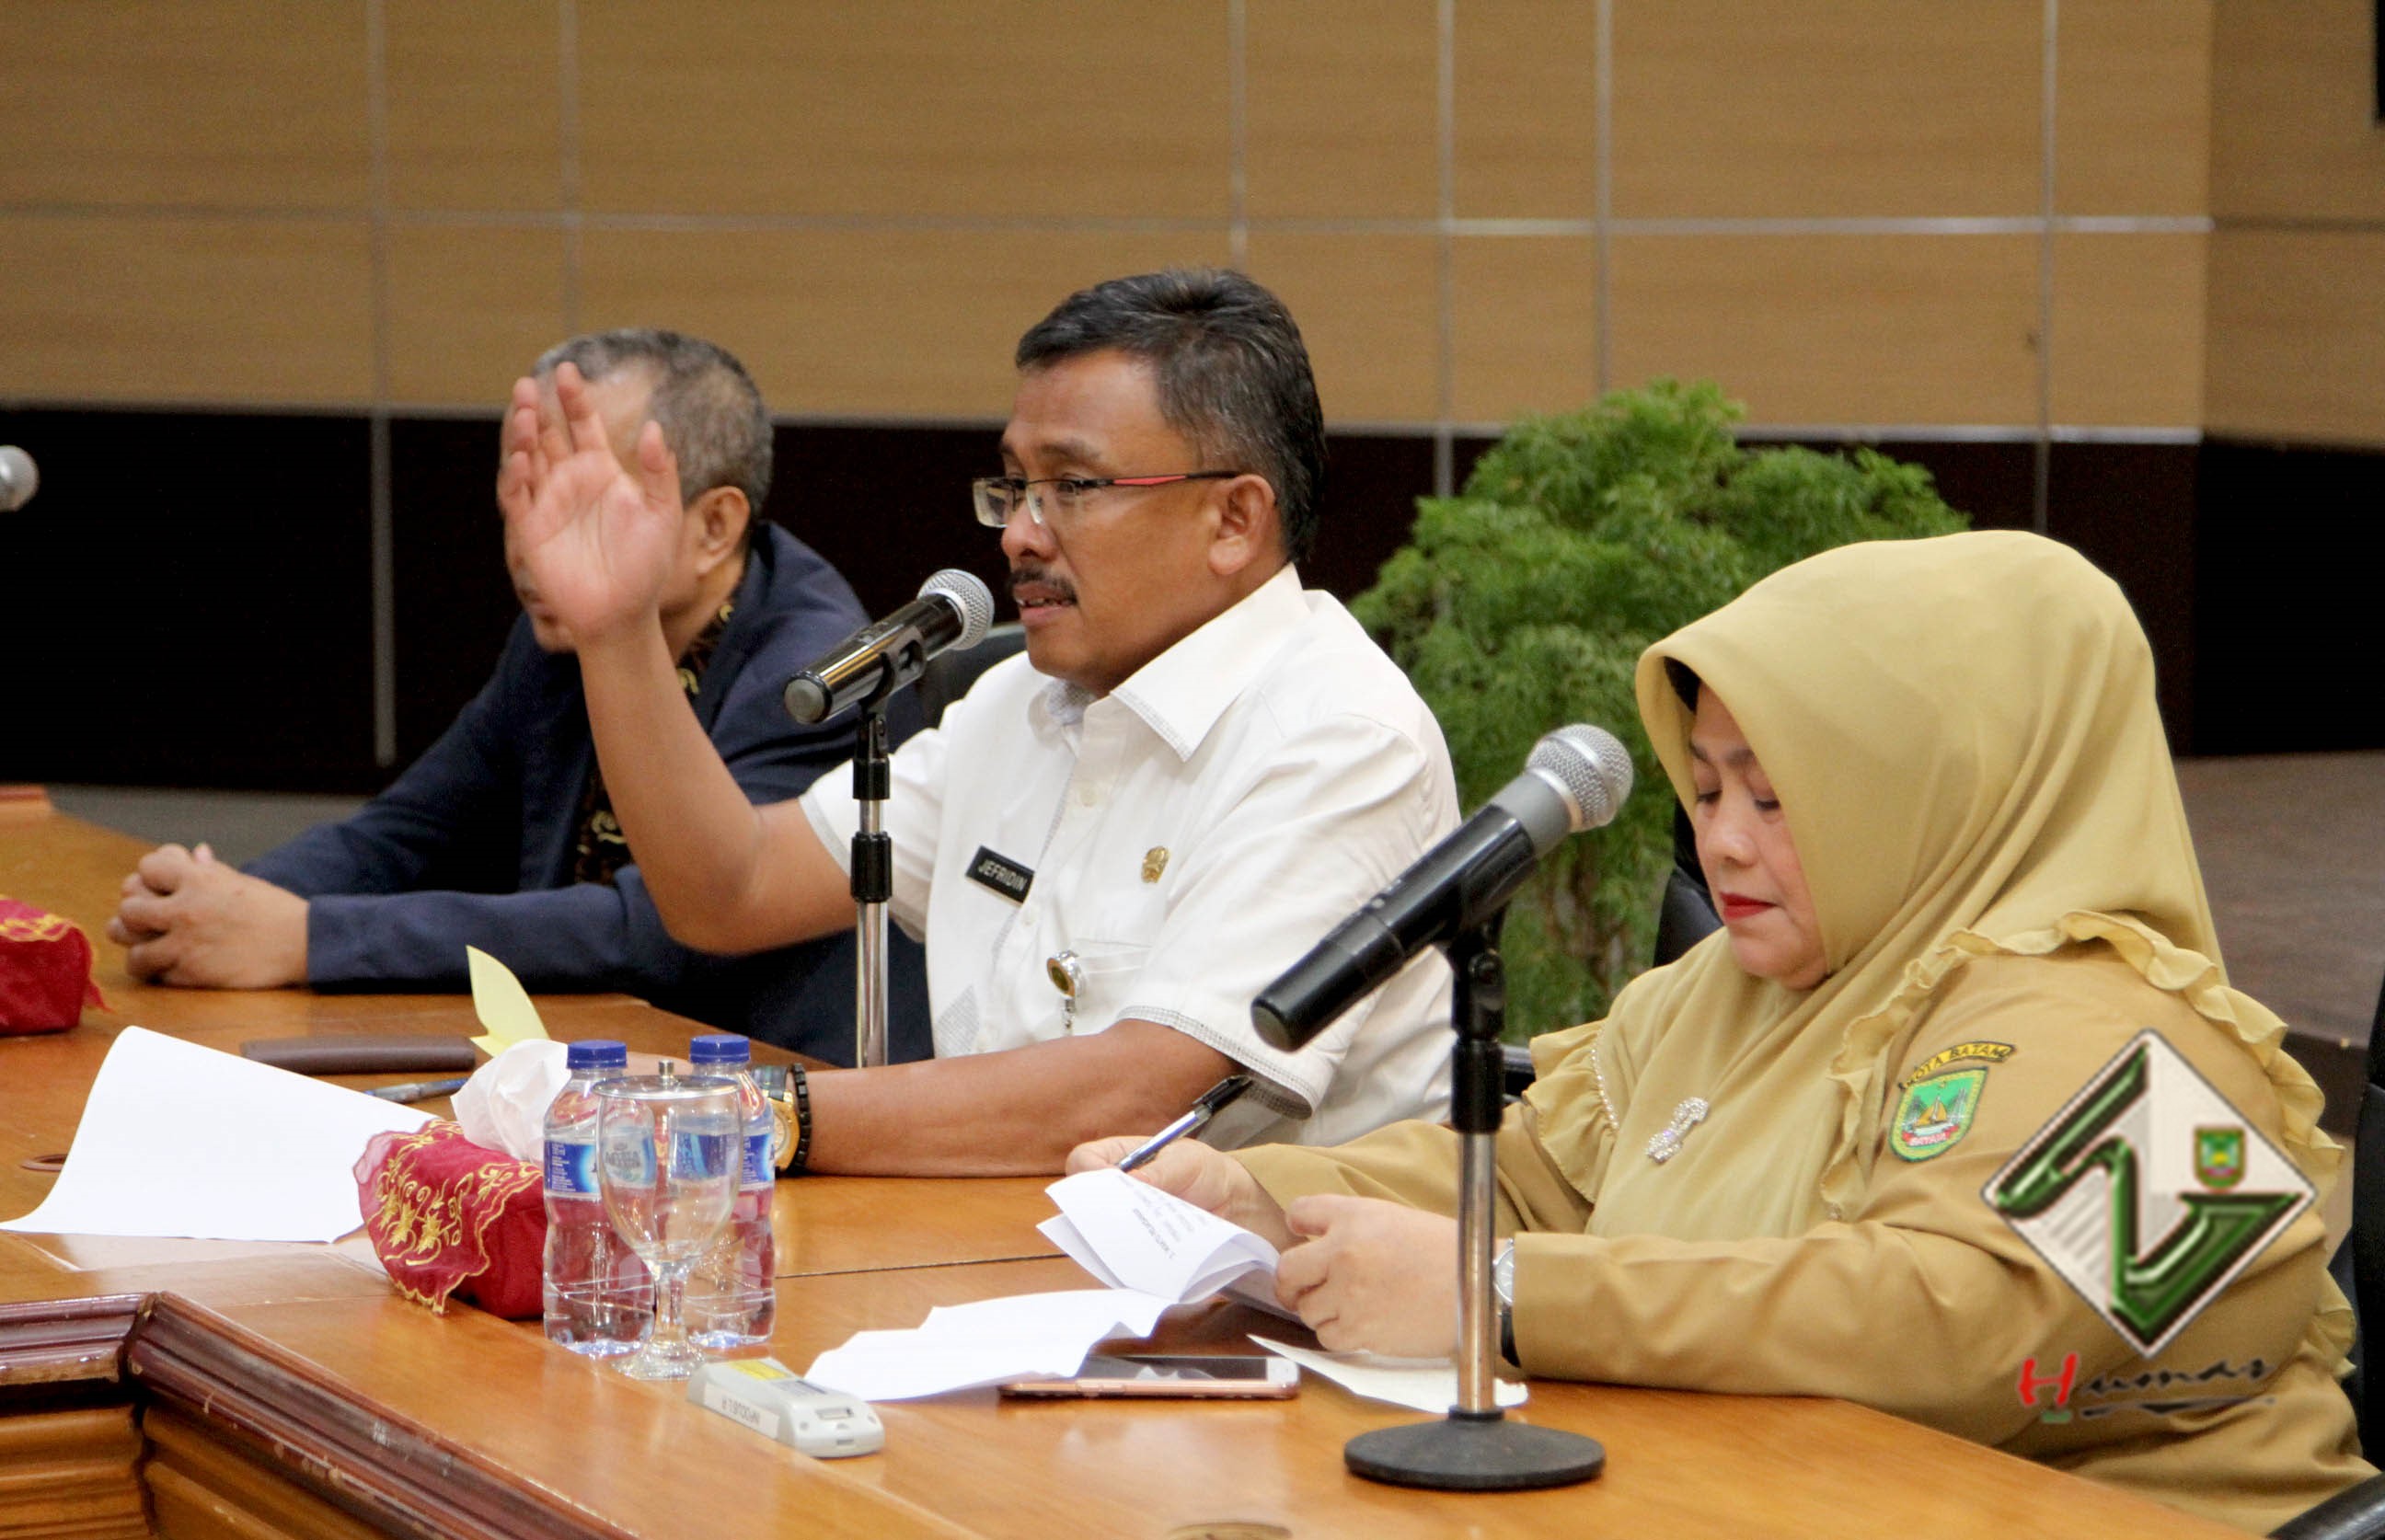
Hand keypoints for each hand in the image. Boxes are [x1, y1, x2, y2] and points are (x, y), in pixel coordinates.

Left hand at [107, 844, 308, 987]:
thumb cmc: (274, 910)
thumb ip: (210, 870)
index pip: (146, 868)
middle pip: (129, 907)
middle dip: (136, 913)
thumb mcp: (241, 883)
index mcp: (200, 879)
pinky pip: (153, 973)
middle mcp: (187, 909)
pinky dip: (158, 971)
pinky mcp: (191, 974)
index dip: (152, 876)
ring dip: (139, 947)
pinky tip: (169, 967)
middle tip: (150, 920)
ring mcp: (186, 944)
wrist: (303, 944)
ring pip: (131, 946)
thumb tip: (195, 852)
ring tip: (150, 948)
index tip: (163, 887)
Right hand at [496, 362, 683, 645]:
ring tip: (525, 413)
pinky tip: (521, 459)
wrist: (624, 612)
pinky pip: (517, 497)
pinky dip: (515, 477)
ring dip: (523, 436)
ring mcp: (549, 503)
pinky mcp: (531, 530)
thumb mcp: (663, 514)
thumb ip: (659, 472)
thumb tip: (655, 427)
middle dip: (538, 409)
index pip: (583, 425)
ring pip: (529, 459)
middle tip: (530, 384)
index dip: (575, 399)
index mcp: (602, 471)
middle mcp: (571, 481)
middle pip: (548, 435)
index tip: (568, 371)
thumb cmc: (647, 565)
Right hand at [1067, 1136, 1294, 1251]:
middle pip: (1081, 1201)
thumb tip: (1132, 1180)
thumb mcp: (1189, 1162)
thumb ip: (1162, 1171)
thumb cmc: (1208, 1173)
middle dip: (1099, 1211)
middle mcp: (1111, 1192)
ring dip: (1118, 1238)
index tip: (1113, 1184)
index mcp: (1117, 1157)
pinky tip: (1152, 1258)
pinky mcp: (1134, 1251)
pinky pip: (1121, 1260)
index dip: (1089, 1172)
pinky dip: (1134, 1261)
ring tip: (1146, 1239)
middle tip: (1127, 1218)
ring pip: (1097, 1236)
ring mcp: (1121, 1224)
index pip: (1082, 1160)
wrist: (1234, 1209)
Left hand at [1274, 1196, 1458, 1357]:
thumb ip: (1350, 1223)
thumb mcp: (1394, 1217)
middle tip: (1302, 1287)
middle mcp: (1344, 1253)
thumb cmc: (1446, 1251)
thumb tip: (1313, 1238)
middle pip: (1287, 1271)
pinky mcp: (1361, 1331)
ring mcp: (1350, 1295)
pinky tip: (1359, 1322)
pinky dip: (1338, 1333)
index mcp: (1354, 1217)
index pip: (1299, 1214)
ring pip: (1306, 1309)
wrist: (1481, 1288)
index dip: (1298, 1228)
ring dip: (1320, 1309)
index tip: (1300, 1237)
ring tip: (1347, 1305)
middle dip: (1292, 1282)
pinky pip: (1327, 1336)